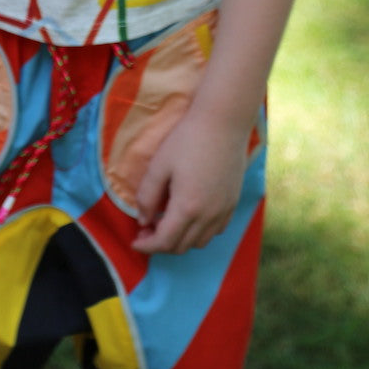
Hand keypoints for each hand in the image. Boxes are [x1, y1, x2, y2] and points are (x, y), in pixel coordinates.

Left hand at [132, 108, 250, 255]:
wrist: (223, 121)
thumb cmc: (187, 139)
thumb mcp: (159, 165)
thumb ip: (147, 196)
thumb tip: (142, 220)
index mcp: (187, 208)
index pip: (164, 242)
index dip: (147, 246)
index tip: (134, 242)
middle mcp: (208, 216)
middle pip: (182, 246)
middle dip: (161, 243)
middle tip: (147, 228)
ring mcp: (223, 211)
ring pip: (200, 242)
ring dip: (181, 239)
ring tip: (168, 221)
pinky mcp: (233, 203)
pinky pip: (216, 230)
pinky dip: (200, 232)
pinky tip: (191, 215)